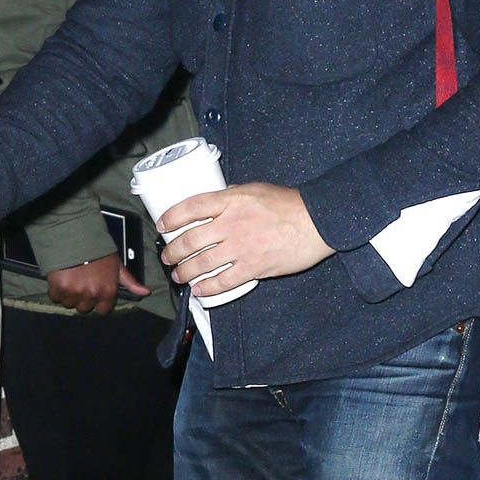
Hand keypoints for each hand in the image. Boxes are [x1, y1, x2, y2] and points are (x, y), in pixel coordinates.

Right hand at [46, 252, 149, 315]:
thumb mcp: (117, 265)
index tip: (94, 291)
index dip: (98, 301)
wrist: (76, 236)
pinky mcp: (59, 288)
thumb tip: (145, 292)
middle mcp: (92, 294)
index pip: (103, 310)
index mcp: (108, 291)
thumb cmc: (98, 250)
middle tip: (82, 281)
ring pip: (69, 303)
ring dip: (69, 293)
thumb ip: (130, 282)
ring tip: (72, 276)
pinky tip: (62, 276)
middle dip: (82, 297)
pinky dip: (56, 289)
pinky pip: (55, 297)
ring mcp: (75, 292)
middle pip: (84, 308)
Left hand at [159, 183, 333, 299]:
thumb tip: (215, 202)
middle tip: (168, 257)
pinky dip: (207, 288)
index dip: (171, 216)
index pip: (190, 207)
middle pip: (190, 239)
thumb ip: (232, 196)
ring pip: (201, 263)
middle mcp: (231, 224)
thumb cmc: (289, 204)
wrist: (316, 222)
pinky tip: (200, 290)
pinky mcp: (253, 267)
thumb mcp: (255, 189)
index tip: (163, 225)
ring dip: (185, 272)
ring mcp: (241, 247)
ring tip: (180, 275)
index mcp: (231, 200)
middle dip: (173, 251)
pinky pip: (222, 282)